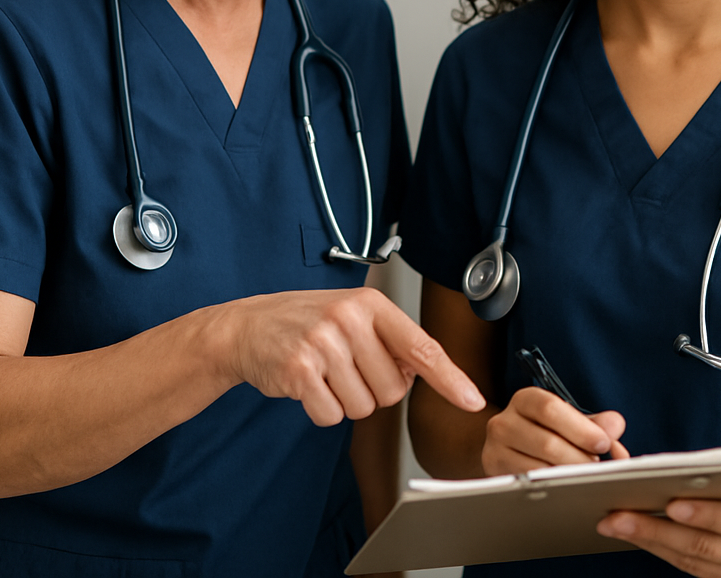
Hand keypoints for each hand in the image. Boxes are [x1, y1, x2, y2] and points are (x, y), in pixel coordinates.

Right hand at [216, 286, 484, 425]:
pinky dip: (321, 409)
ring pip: (363, 407)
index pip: (421, 346)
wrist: (248, 326)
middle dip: (372, 390)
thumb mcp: (352, 316)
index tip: (472, 400)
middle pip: (393, 390)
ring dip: (344, 400)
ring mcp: (324, 343)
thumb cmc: (306, 322)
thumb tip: (421, 372)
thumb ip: (388, 340)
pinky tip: (307, 385)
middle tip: (345, 368)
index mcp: (370, 304)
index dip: (450, 378)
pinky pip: (331, 416)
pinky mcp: (300, 370)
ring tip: (324, 372)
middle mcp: (349, 319)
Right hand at [481, 386, 628, 474]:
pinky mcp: (494, 473)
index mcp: (525, 400)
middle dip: (579, 459)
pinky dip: (552, 489)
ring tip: (582, 477)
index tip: (603, 443)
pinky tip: (566, 488)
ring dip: (567, 476)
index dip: (580, 427)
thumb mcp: (568, 422)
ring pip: (539, 469)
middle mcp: (504, 421)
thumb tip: (615, 425)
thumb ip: (595, 423)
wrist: (508, 450)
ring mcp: (495, 448)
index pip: (550, 408)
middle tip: (596, 468)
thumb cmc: (545, 433)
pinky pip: (528, 485)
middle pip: (547, 443)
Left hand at [597, 486, 720, 576]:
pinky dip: (660, 549)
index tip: (669, 503)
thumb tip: (678, 474)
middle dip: (655, 530)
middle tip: (617, 515)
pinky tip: (634, 533)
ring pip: (690, 561)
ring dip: (648, 541)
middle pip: (704, 546)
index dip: (704, 514)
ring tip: (613, 523)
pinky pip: (690, 567)